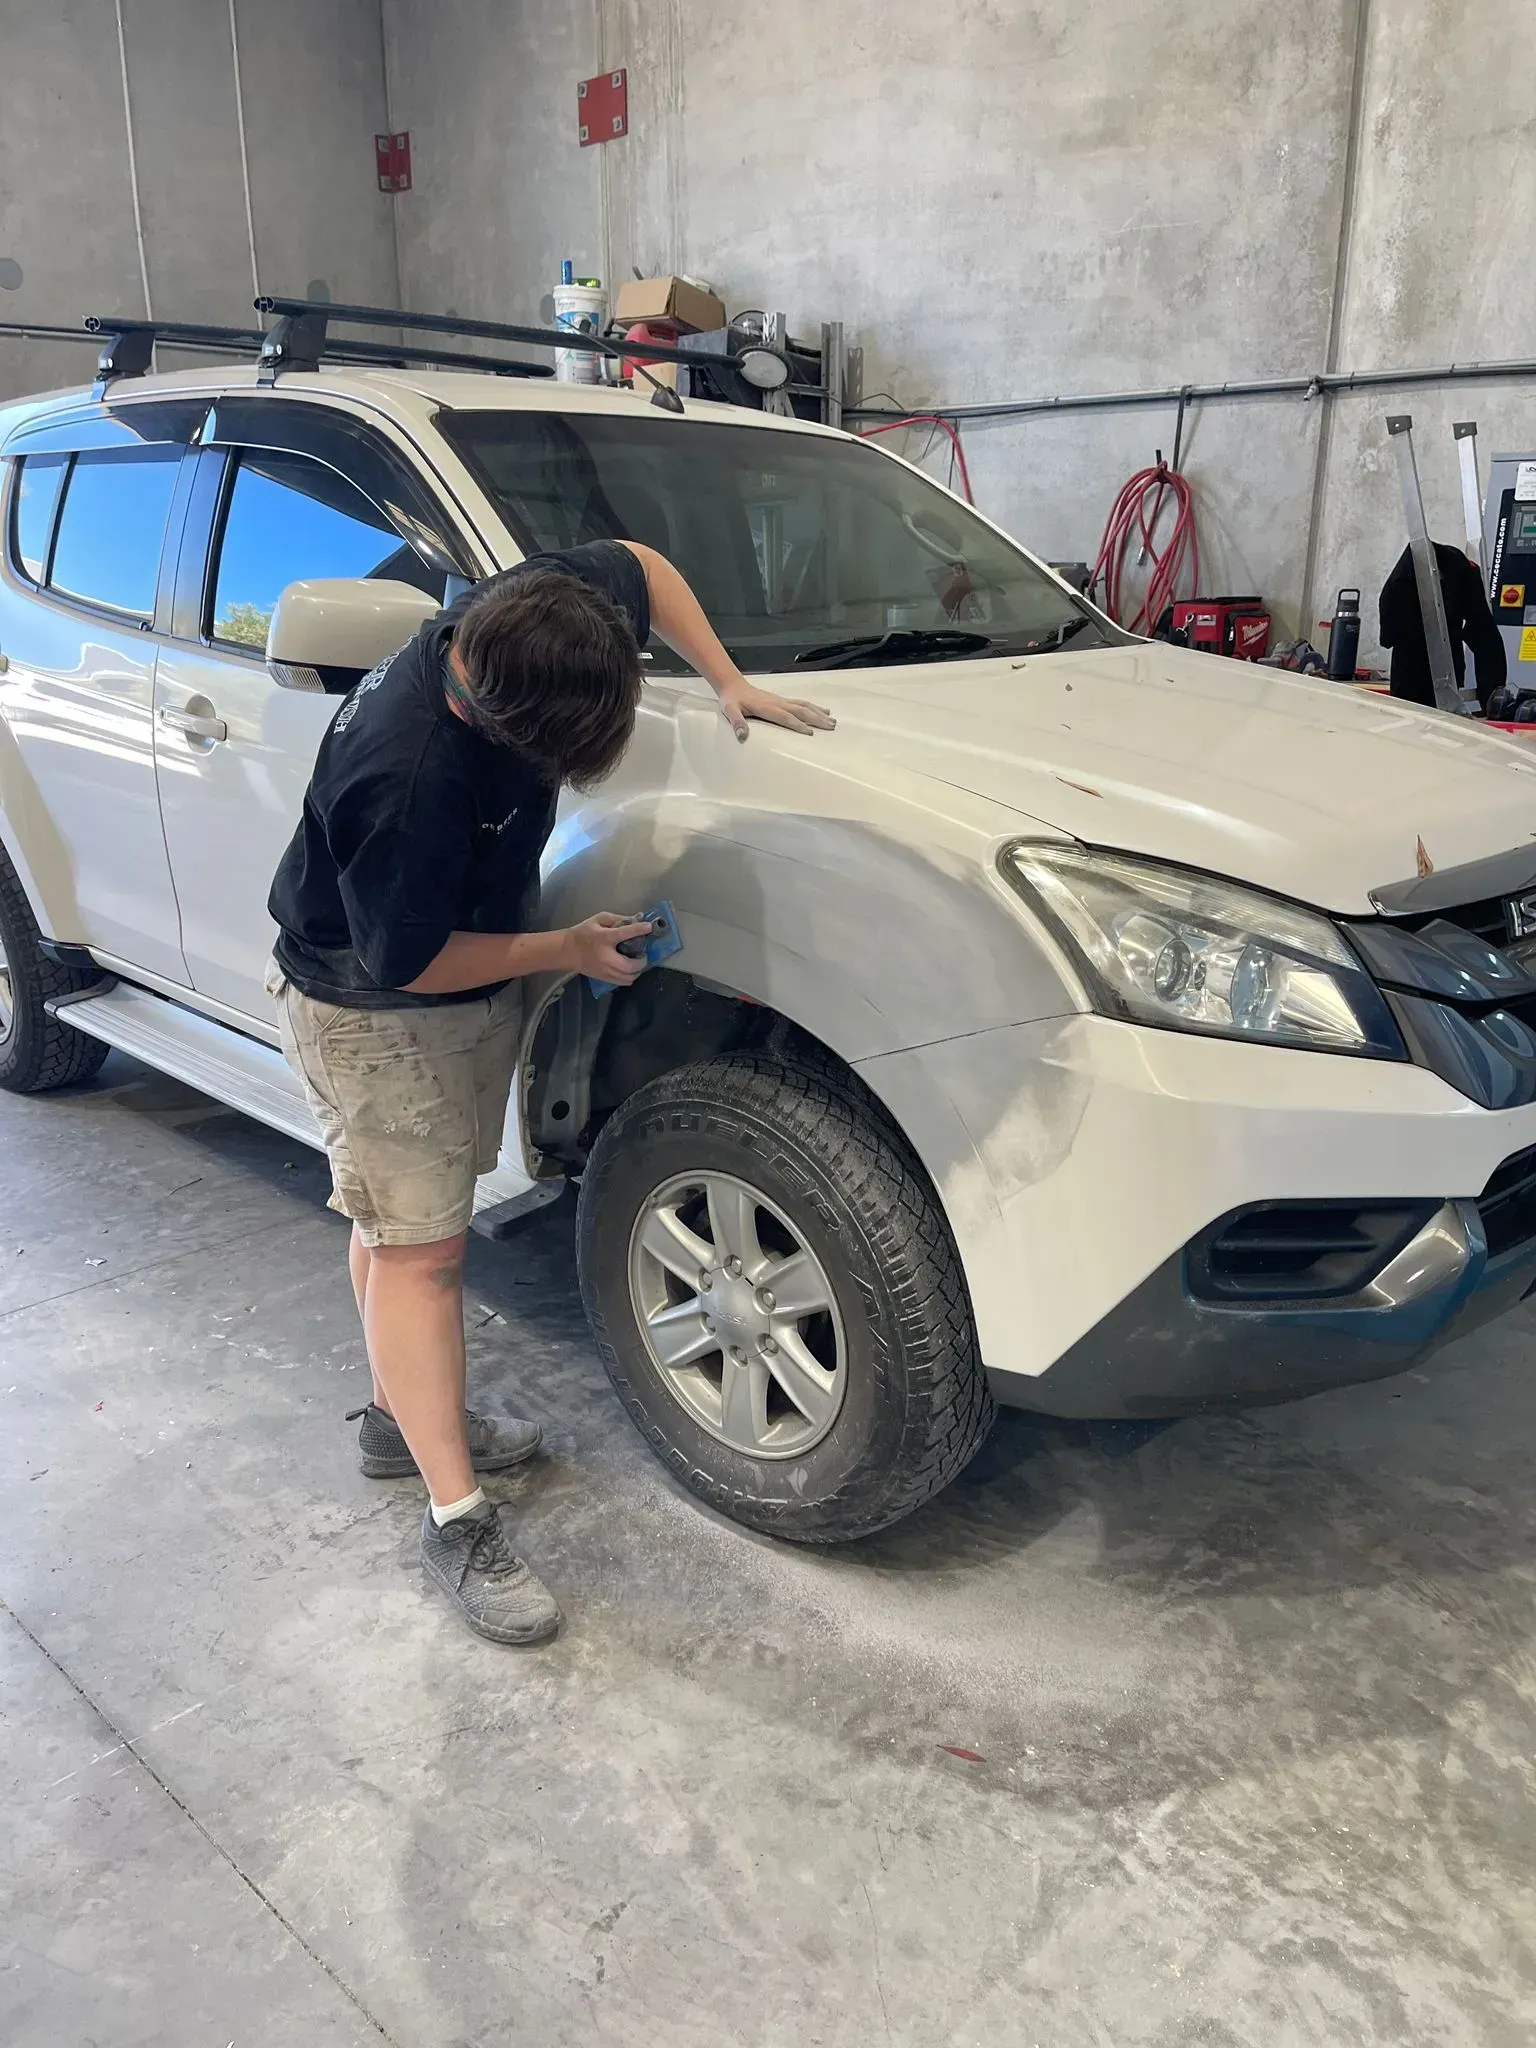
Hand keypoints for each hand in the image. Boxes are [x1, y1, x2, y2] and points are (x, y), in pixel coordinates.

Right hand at [560, 913, 652, 983]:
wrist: (566, 951)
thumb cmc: (583, 933)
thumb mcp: (598, 919)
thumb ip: (618, 918)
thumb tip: (637, 919)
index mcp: (604, 938)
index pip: (625, 934)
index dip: (639, 930)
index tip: (648, 927)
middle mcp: (606, 957)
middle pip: (631, 965)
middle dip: (642, 961)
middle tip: (643, 954)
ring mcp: (604, 970)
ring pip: (629, 977)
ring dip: (637, 970)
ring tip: (636, 962)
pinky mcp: (603, 978)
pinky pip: (623, 982)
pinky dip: (630, 976)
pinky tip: (629, 969)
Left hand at [716, 676, 836, 742]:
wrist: (733, 685)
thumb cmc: (732, 700)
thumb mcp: (730, 711)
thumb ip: (737, 722)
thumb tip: (742, 735)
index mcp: (766, 707)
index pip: (785, 717)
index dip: (798, 725)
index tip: (811, 732)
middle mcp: (777, 703)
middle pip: (800, 711)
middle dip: (816, 719)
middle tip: (831, 727)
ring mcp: (781, 700)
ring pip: (804, 706)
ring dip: (819, 713)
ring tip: (832, 721)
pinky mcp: (782, 700)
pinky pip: (801, 703)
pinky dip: (814, 707)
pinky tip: (823, 711)